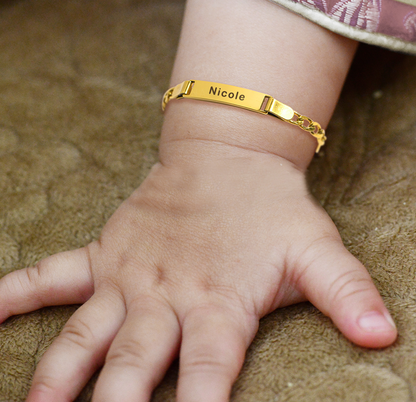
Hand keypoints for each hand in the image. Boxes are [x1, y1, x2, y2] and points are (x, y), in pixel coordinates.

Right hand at [0, 150, 396, 401]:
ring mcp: (130, 272)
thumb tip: (385, 335)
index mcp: (219, 301)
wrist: (229, 157)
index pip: (211, 374)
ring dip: (58, 372)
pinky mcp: (108, 250)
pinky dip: (19, 290)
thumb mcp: (316, 249)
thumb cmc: (271, 208)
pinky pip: (55, 272)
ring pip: (85, 331)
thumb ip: (346, 291)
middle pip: (134, 366)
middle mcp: (166, 295)